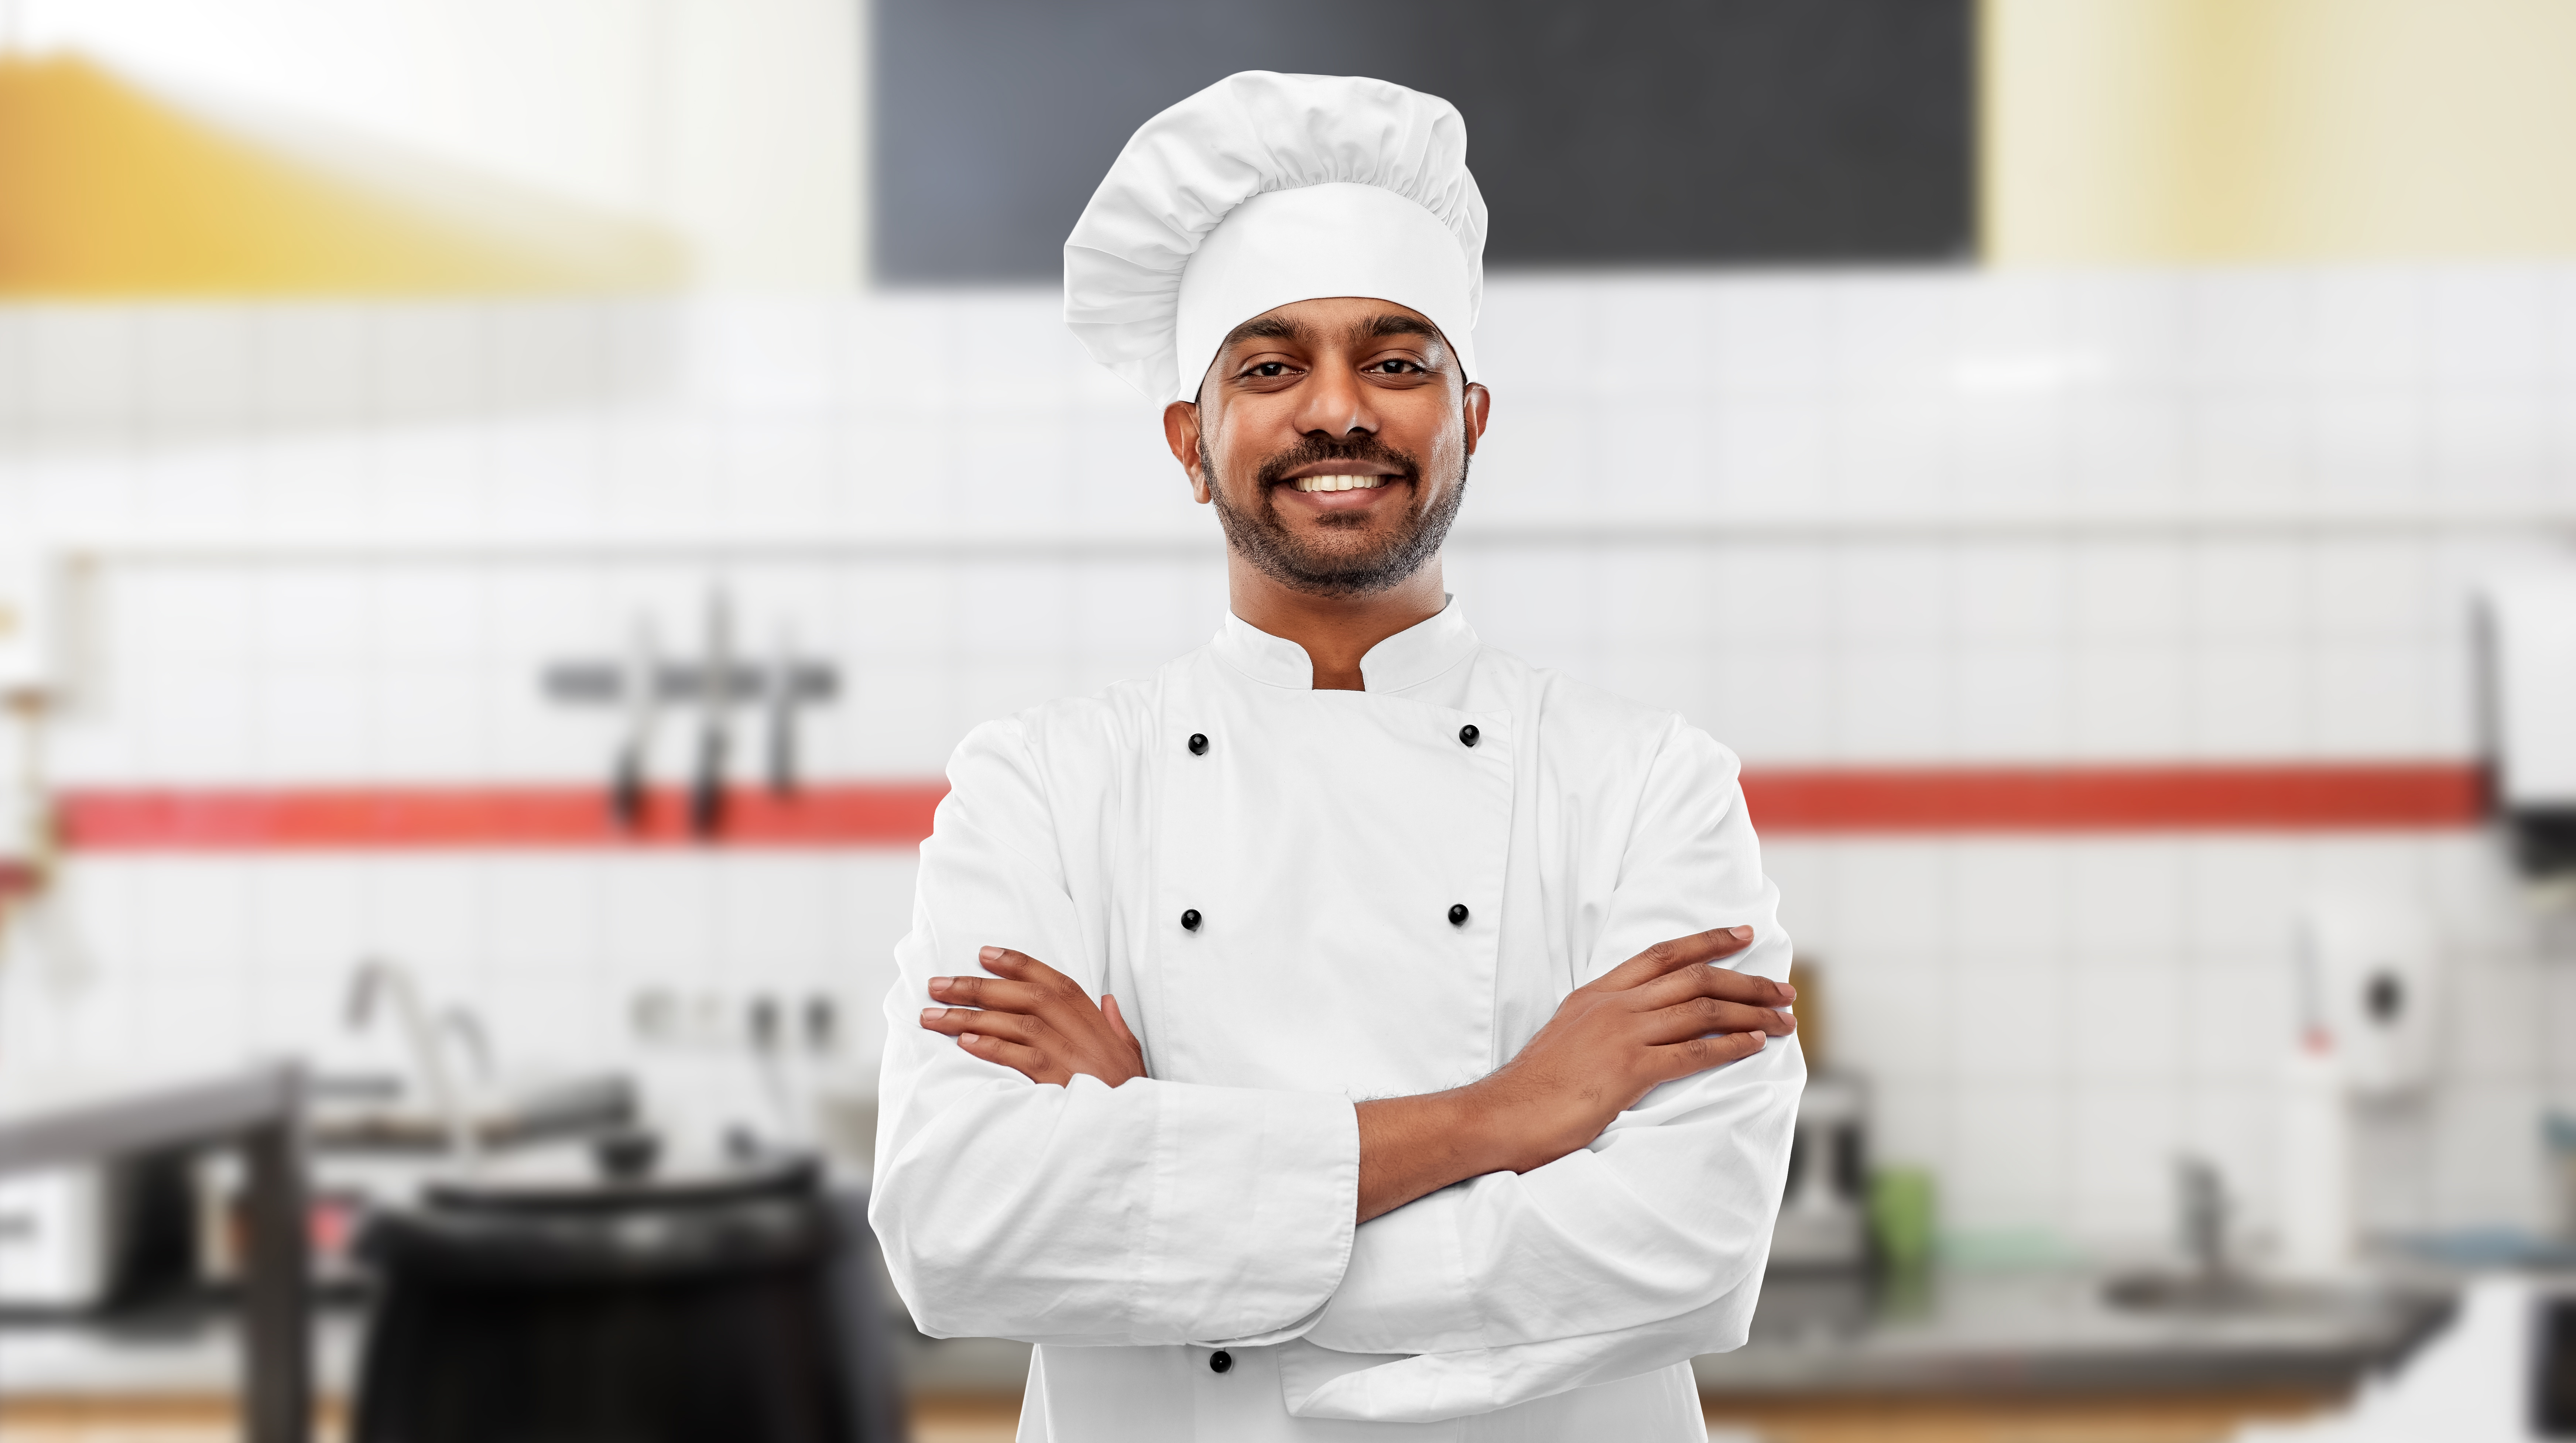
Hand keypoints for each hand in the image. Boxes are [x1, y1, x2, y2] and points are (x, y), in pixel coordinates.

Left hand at [920, 946, 1146, 1087]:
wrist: (1139, 1136)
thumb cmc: (1131, 1098)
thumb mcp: (1132, 1057)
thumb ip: (1117, 1027)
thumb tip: (1106, 1001)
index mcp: (1097, 1025)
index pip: (1055, 982)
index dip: (1019, 964)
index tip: (984, 953)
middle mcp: (1084, 1036)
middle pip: (1027, 998)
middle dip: (979, 987)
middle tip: (938, 985)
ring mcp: (1072, 1060)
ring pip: (1017, 1024)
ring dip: (970, 1016)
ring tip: (933, 1015)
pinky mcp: (1060, 1087)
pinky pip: (1021, 1059)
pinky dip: (992, 1047)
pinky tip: (965, 1042)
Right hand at [1355, 927, 1791, 1219]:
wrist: (1503, 1113)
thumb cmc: (1535, 1086)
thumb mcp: (1568, 1036)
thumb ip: (1602, 1022)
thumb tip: (1634, 1025)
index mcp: (1597, 993)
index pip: (1662, 954)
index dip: (1708, 942)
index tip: (1744, 935)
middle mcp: (1613, 1005)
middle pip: (1694, 978)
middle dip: (1745, 981)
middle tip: (1783, 988)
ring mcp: (1621, 1034)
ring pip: (1701, 1010)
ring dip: (1750, 1013)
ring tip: (1783, 1019)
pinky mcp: (1628, 1070)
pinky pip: (1693, 1052)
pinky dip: (1730, 1046)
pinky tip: (1755, 1046)